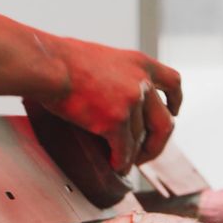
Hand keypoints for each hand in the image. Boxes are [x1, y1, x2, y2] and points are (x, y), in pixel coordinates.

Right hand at [38, 34, 181, 172]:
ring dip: (133, 155)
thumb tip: (106, 89)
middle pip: (164, 121)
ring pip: (139, 139)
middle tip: (147, 152)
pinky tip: (115, 165)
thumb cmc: (61, 59)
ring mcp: (130, 103)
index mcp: (139, 63)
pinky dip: (121, 161)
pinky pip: (124, 150)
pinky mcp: (114, 122)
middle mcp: (141, 82)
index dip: (175, 101)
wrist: (48, 65)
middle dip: (158, 141)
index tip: (173, 111)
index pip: (172, 82)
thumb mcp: (100, 57)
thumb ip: (114, 73)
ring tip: (123, 163)